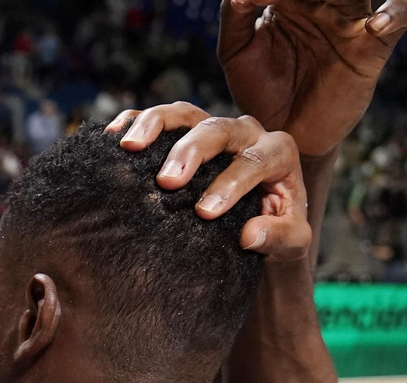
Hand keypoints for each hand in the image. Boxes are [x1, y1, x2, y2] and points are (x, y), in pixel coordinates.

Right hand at [108, 103, 311, 260]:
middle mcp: (246, 134)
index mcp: (278, 153)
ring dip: (156, 125)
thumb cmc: (275, 234)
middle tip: (167, 182)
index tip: (205, 213)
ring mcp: (213, 129)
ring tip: (130, 147)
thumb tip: (250, 234)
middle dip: (190, 152)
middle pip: (218, 129)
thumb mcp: (291, 245)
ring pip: (186, 113)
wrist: (257, 228)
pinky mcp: (186, 133)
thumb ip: (281, 238)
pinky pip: (160, 118)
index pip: (256, 160)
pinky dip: (136, 120)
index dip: (230, 184)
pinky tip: (114, 136)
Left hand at [217, 0, 406, 156]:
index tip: (251, 1)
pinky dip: (397, 11)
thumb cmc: (259, 90)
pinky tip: (375, 26)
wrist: (282, 134)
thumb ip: (234, 17)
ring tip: (336, 0)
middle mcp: (324, 3)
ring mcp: (351, 22)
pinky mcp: (373, 47)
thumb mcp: (237, 52)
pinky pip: (403, 15)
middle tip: (288, 2)